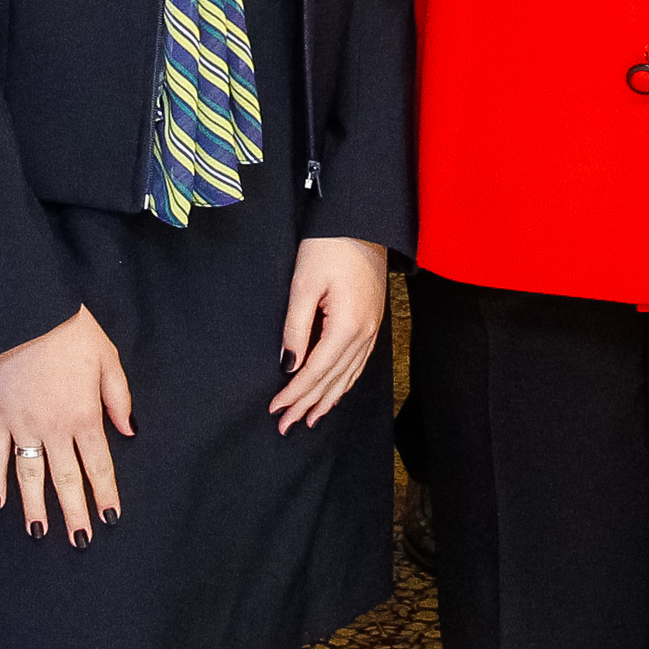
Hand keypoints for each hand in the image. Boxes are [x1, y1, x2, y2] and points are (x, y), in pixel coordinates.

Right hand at [0, 308, 132, 543]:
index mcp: (84, 415)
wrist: (23, 311)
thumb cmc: (69, 330)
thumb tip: (129, 431)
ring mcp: (22, 426)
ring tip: (41, 533)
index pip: (98, 464)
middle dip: (75, 512)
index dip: (105, 493)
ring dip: (36, 507)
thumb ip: (118, 397)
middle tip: (81, 541)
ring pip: (30, 476)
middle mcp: (54, 428)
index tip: (110, 518)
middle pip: (67, 478)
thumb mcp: (107, 357)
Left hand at [271, 237, 388, 433]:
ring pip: (348, 376)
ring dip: (327, 399)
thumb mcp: (303, 286)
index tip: (275, 409)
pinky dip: (344, 382)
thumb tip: (288, 365)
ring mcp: (372, 330)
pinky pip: (358, 363)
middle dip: (307, 404)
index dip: (294, 393)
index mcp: (347, 326)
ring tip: (309, 419)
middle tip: (285, 426)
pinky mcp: (373, 322)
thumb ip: (295, 329)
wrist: (362, 222)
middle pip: (333, 380)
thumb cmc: (329, 247)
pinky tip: (335, 391)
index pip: (315, 371)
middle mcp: (364, 334)